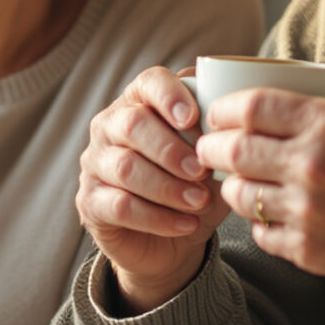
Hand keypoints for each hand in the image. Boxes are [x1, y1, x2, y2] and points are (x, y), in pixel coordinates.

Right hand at [76, 65, 229, 312]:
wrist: (173, 242)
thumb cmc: (193, 186)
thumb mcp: (213, 159)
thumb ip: (218, 136)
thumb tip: (234, 125)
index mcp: (140, 102)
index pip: (149, 82)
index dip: (170, 96)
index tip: (193, 118)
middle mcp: (110, 126)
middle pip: (132, 124)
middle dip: (171, 149)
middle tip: (202, 171)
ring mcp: (95, 163)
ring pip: (125, 167)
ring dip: (168, 187)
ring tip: (200, 202)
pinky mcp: (90, 201)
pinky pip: (120, 206)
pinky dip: (158, 217)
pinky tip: (186, 225)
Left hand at [196, 89, 324, 324]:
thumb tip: (295, 86)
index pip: (251, 106)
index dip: (223, 109)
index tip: (217, 114)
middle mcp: (313, 164)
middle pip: (232, 148)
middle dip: (210, 147)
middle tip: (209, 149)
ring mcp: (308, 210)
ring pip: (239, 194)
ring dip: (232, 187)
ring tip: (241, 182)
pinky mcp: (309, 250)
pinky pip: (261, 233)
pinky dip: (260, 223)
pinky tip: (274, 216)